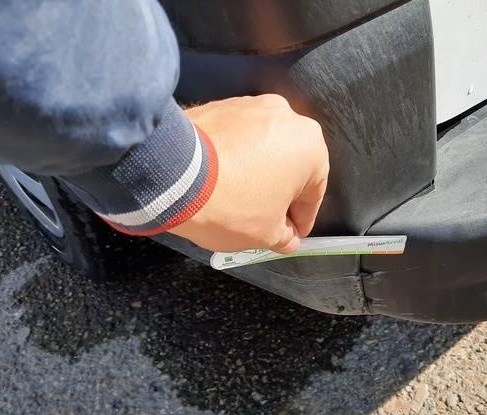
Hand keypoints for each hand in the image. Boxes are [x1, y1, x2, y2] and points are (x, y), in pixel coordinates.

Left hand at [172, 95, 328, 252]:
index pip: (313, 193)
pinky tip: (221, 181)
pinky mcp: (222, 105)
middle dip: (278, 194)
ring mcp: (252, 106)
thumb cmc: (228, 203)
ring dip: (256, 174)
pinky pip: (237, 138)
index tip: (290, 235)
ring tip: (237, 200)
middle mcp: (287, 117)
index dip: (301, 221)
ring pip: (264, 150)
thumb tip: (287, 236)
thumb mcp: (265, 235)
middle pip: (290, 166)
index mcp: (310, 147)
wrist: (173, 175)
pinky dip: (234, 158)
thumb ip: (285, 237)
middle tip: (263, 219)